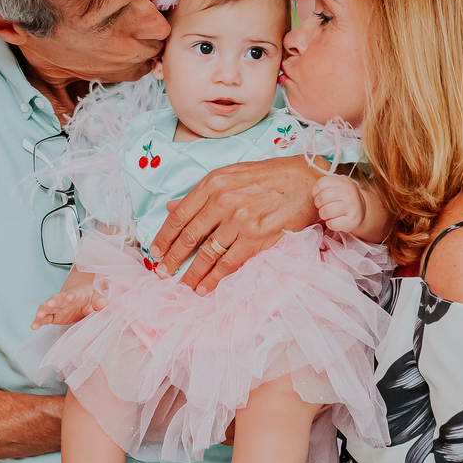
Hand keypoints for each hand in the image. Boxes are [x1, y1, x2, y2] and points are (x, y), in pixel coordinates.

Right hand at [31, 286, 104, 327]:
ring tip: (38, 315)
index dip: (71, 295)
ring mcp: (56, 307)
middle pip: (56, 298)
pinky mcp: (52, 316)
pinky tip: (33, 326)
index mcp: (75, 294)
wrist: (78, 296)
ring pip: (47, 307)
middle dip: (53, 301)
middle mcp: (63, 300)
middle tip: (49, 304)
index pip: (72, 294)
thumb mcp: (96, 298)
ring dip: (42, 311)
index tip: (69, 297)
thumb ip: (100, 301)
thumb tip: (104, 304)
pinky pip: (43, 318)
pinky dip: (38, 321)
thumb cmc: (88, 297)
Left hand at [149, 157, 319, 292]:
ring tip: (183, 285)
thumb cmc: (269, 177)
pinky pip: (228, 263)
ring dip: (192, 273)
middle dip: (173, 259)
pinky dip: (214, 279)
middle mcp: (222, 201)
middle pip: (189, 237)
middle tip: (161, 274)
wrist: (306, 182)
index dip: (164, 237)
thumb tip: (172, 208)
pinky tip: (205, 288)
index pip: (179, 215)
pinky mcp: (256, 238)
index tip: (155, 252)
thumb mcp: (231, 175)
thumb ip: (201, 193)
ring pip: (207, 254)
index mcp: (212, 184)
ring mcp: (239, 220)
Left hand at [313, 173, 367, 233]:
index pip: (321, 183)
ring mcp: (352, 206)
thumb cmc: (344, 198)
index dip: (315, 191)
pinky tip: (334, 220)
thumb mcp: (338, 186)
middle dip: (318, 204)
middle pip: (322, 198)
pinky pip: (332, 224)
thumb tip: (309, 192)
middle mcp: (348, 192)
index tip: (318, 196)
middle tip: (322, 206)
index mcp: (343, 182)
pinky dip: (330, 224)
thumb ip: (325, 186)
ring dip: (323, 214)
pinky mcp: (352, 220)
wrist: (362, 210)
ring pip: (326, 211)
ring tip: (327, 214)